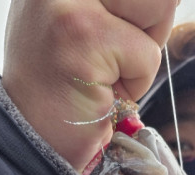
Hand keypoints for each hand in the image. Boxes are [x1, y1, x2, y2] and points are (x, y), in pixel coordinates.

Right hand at [2, 0, 177, 171]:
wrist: (36, 140)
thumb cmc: (65, 88)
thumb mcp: (90, 25)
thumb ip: (123, 4)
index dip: (144, 9)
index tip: (117, 34)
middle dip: (150, 25)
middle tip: (112, 58)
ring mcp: (71, 3)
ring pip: (158, 8)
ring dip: (141, 54)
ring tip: (104, 74)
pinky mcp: (85, 37)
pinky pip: (148, 55)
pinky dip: (136, 84)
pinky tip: (101, 92)